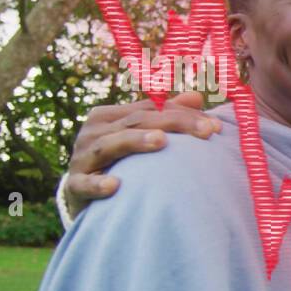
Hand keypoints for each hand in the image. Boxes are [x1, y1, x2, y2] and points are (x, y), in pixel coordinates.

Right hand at [66, 91, 220, 208]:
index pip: (151, 108)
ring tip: (162, 141)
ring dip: (135, 142)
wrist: (79, 193)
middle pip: (136, 122)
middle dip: (174, 124)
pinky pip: (84, 184)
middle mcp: (94, 132)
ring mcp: (83, 157)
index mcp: (110, 116)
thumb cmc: (116, 161)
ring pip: (110, 145)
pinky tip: (115, 186)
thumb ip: (164, 116)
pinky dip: (98, 185)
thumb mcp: (137, 136)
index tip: (216, 125)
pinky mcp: (74, 186)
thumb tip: (197, 97)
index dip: (184, 114)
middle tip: (207, 132)